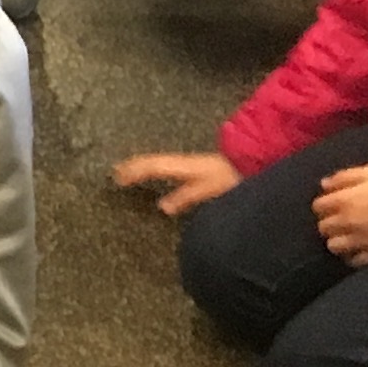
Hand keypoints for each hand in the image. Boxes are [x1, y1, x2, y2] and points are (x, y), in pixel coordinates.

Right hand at [113, 150, 242, 217]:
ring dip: (143, 168)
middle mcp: (183, 162)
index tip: (116, 178)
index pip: (151, 166)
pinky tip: (160, 181)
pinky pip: (168, 168)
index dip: (133, 171)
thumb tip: (162, 206)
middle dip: (133, 168)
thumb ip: (187, 197)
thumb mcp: (209, 188)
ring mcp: (190, 164)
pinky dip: (156, 171)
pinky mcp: (197, 168)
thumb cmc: (231, 176)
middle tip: (115, 175)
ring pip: (159, 164)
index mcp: (182, 165)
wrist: (252, 160)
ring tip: (129, 175)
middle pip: (151, 162)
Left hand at [313, 160, 367, 264]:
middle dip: (328, 223)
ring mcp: (361, 240)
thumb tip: (324, 184)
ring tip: (346, 236)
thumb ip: (343, 178)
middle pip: (324, 228)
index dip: (323, 205)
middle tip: (338, 220)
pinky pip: (355, 261)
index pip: (318, 207)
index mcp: (343, 201)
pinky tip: (357, 249)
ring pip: (334, 246)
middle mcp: (347, 223)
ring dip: (337, 241)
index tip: (330, 204)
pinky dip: (352, 256)